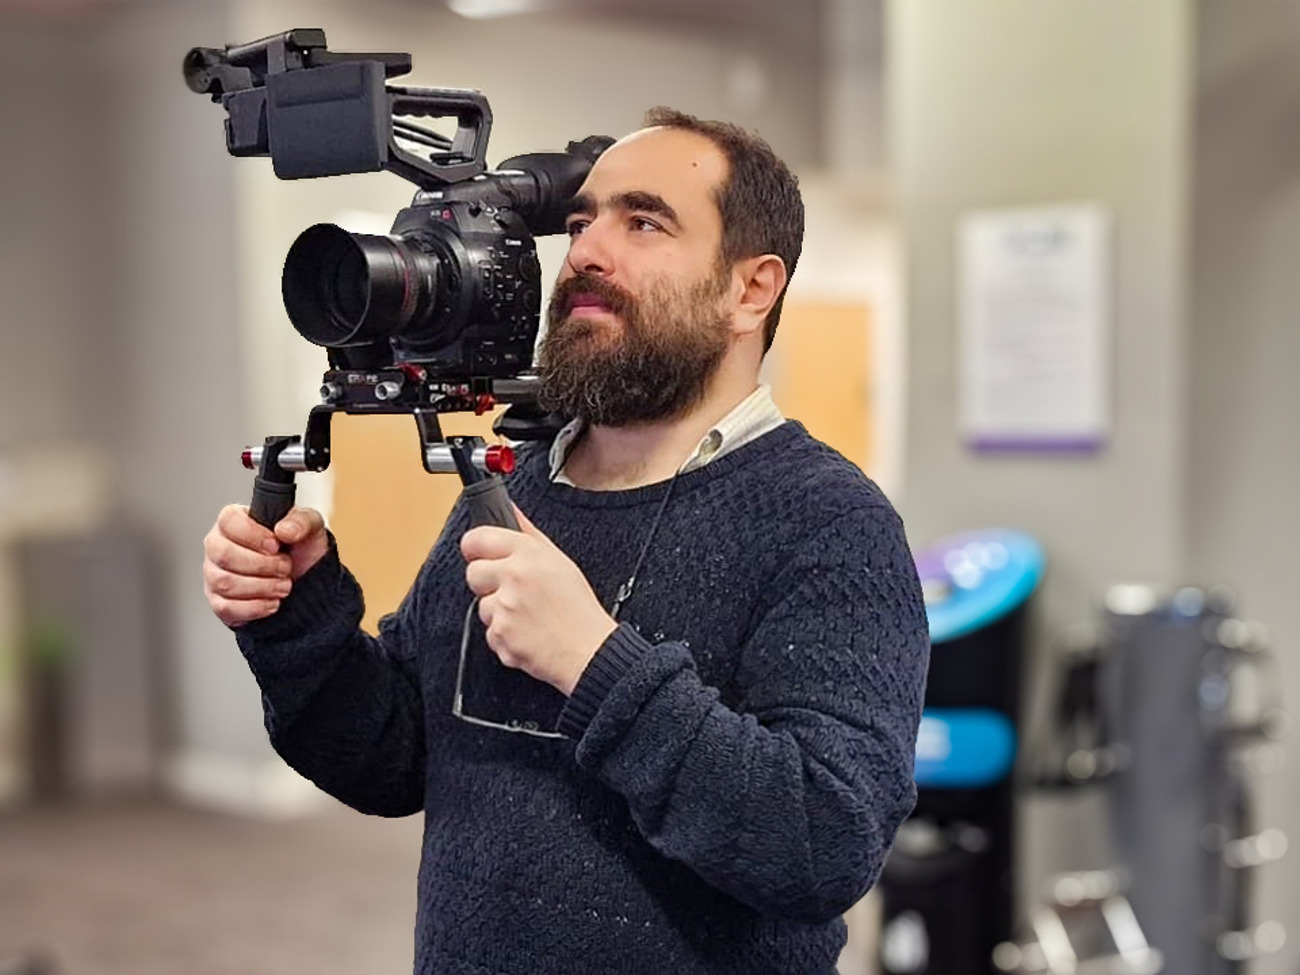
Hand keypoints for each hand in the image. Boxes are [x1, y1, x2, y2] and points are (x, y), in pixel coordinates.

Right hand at [203, 504, 328, 626]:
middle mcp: (218, 546)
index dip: (254, 535)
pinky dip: (254, 607)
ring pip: (225, 583)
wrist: (305, 578)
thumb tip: (284, 530)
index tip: (276, 545)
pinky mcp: (219, 602)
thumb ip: (301, 522)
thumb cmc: (299, 548)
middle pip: (224, 555)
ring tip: (284, 585)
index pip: (228, 521)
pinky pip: (227, 608)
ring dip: (262, 587)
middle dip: (262, 565)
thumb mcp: (310, 527)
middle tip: (285, 568)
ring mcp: (214, 575)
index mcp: (233, 521)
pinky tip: (272, 602)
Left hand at [461, 506, 615, 695]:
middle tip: (512, 591)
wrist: (589, 650)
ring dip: (499, 613)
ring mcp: (504, 607)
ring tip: (527, 616)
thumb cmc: (578, 608)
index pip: (478, 538)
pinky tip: (527, 633)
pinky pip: (490, 633)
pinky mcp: (500, 635)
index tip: (477, 552)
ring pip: (482, 606)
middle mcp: (513, 577)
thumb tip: (510, 510)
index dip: (475, 547)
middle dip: (487, 583)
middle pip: (473, 573)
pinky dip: (505, 636)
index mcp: (528, 554)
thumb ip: (528, 533)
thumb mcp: (559, 560)